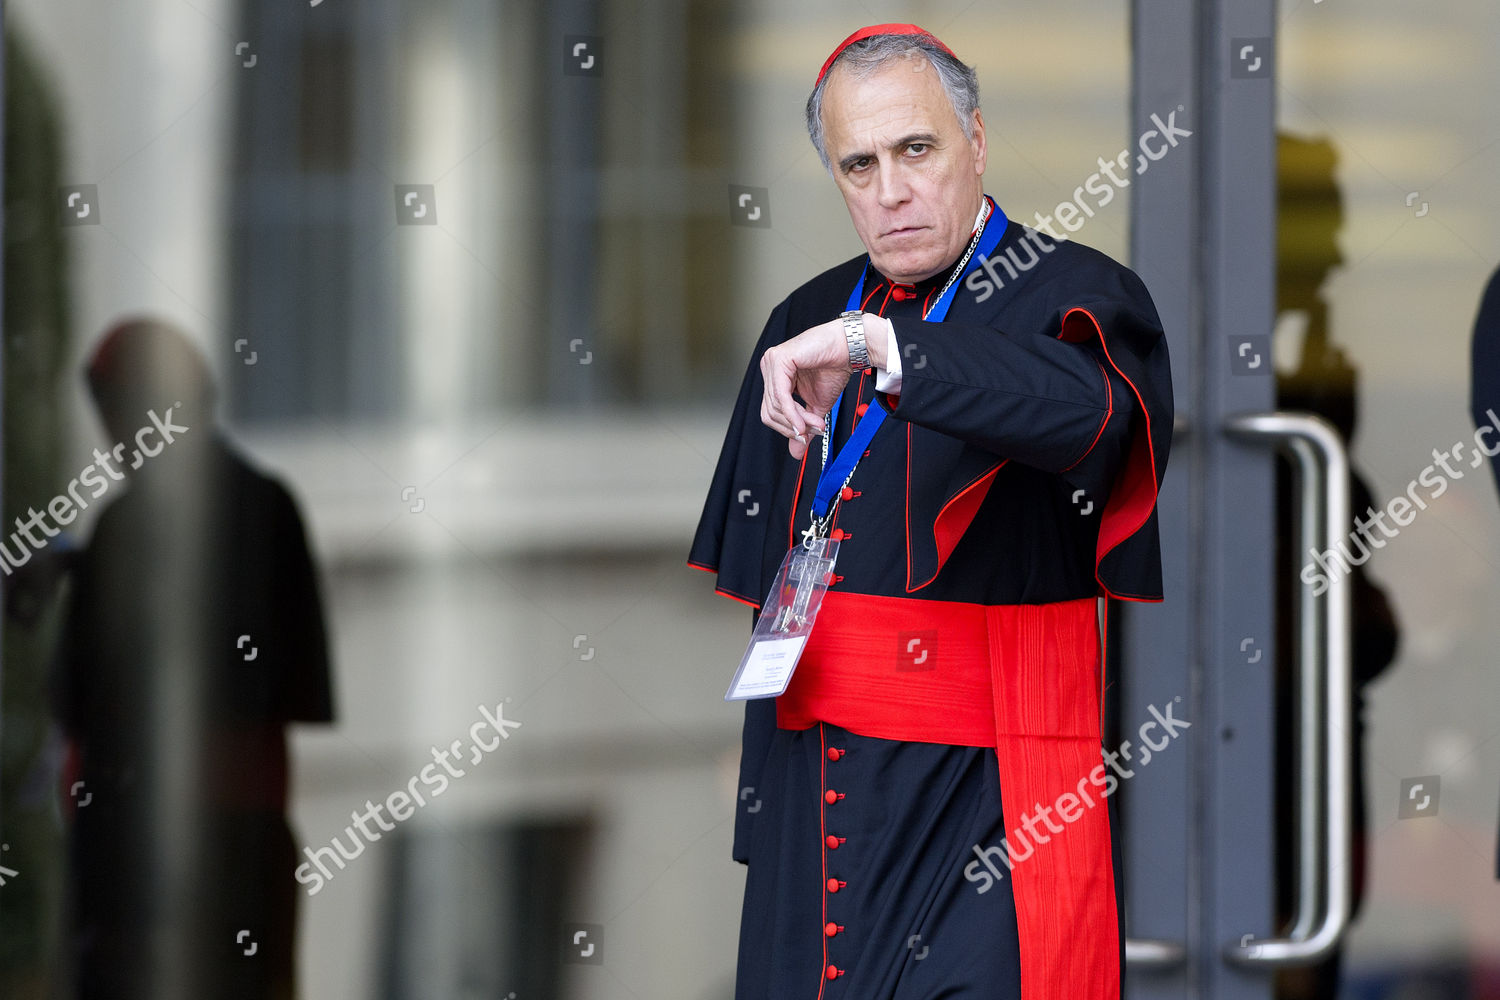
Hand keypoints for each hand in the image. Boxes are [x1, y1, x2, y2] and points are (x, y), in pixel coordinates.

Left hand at [760, 318, 852, 459]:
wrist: (851, 349)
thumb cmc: (834, 369)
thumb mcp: (816, 407)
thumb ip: (803, 427)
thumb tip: (796, 453)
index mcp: (775, 377)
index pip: (770, 412)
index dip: (788, 428)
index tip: (808, 436)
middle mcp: (769, 368)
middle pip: (769, 412)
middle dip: (792, 427)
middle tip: (815, 431)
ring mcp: (771, 362)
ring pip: (775, 406)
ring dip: (798, 421)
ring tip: (818, 424)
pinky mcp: (779, 360)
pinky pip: (780, 396)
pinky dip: (792, 414)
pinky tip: (803, 423)